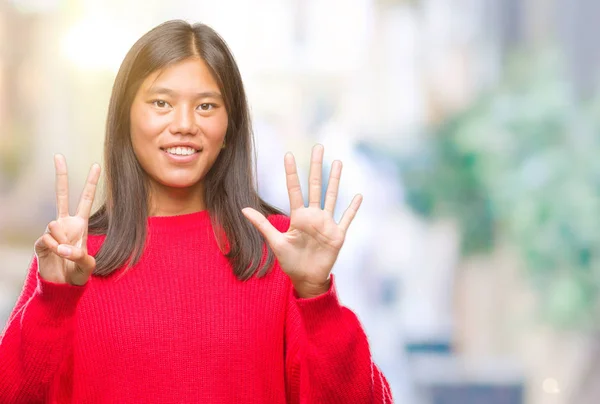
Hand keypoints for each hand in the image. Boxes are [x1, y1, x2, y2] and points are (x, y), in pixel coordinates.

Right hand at [33, 154, 100, 285]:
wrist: (62, 286)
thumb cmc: (78, 274)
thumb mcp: (87, 266)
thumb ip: (79, 256)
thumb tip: (62, 246)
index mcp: (80, 225)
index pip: (86, 200)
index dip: (91, 183)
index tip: (96, 165)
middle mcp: (65, 224)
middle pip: (61, 195)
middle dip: (60, 175)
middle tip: (58, 156)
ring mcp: (51, 232)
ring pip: (54, 225)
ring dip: (61, 241)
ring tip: (65, 254)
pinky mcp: (40, 242)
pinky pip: (46, 239)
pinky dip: (53, 248)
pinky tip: (54, 254)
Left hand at [242, 144, 361, 297]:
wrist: (306, 278)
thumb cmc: (290, 261)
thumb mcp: (275, 242)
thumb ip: (262, 224)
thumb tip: (243, 209)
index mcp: (298, 216)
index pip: (294, 190)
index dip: (291, 173)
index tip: (288, 155)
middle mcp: (313, 216)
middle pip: (316, 186)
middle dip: (316, 167)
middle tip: (318, 147)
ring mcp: (326, 224)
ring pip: (332, 196)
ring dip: (335, 180)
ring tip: (338, 162)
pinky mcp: (337, 235)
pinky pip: (346, 218)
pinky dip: (352, 208)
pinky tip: (358, 196)